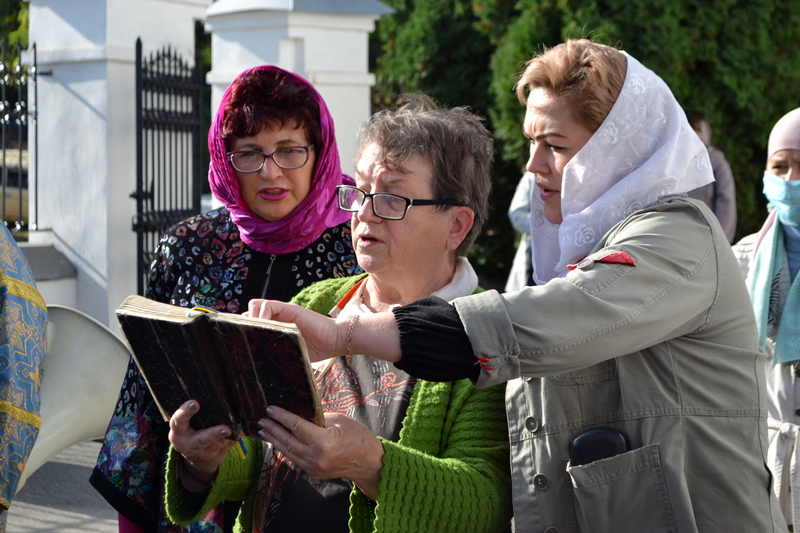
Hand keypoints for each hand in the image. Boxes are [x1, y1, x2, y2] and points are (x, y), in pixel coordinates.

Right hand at [168, 400, 235, 488]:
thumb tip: (211, 395)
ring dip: (228, 436)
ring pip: (218, 444)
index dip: (185, 412)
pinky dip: (235, 438)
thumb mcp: (184, 425)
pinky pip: (228, 446)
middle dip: (213, 434)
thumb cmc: (190, 432)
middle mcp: (189, 445)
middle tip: (226, 429)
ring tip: (236, 428)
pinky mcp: (217, 457)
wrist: (195, 457)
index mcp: (178, 432)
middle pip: (201, 440)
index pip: (178, 421)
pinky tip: (239, 431)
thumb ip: (190, 414)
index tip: (195, 403)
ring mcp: (204, 453)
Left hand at [244, 300, 401, 363]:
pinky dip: (261, 314)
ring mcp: (280, 313)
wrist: (334, 341)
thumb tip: (258, 377)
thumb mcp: (290, 357)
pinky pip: (266, 305)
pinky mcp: (287, 308)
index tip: (237, 346)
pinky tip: (265, 326)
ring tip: (253, 333)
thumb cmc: (315, 351)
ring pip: (253, 306)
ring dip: (250, 318)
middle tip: (243, 340)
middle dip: (242, 326)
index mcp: (273, 331)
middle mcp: (274, 319)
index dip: (241, 332)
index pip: (249, 325)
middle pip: (247, 315)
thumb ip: (276, 358)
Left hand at [257, 406, 384, 499]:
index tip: (270, 409)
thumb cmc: (358, 437)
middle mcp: (315, 457)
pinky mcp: (313, 473)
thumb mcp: (339, 420)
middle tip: (260, 420)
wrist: (369, 462)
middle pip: (287, 441)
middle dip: (272, 429)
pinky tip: (278, 441)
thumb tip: (300, 413)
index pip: (296, 426)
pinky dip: (285, 449)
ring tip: (263, 430)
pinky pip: (295, 459)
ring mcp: (313, 468)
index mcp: (323, 442)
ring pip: (287, 452)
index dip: (281, 417)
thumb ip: (317, 418)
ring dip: (274, 440)